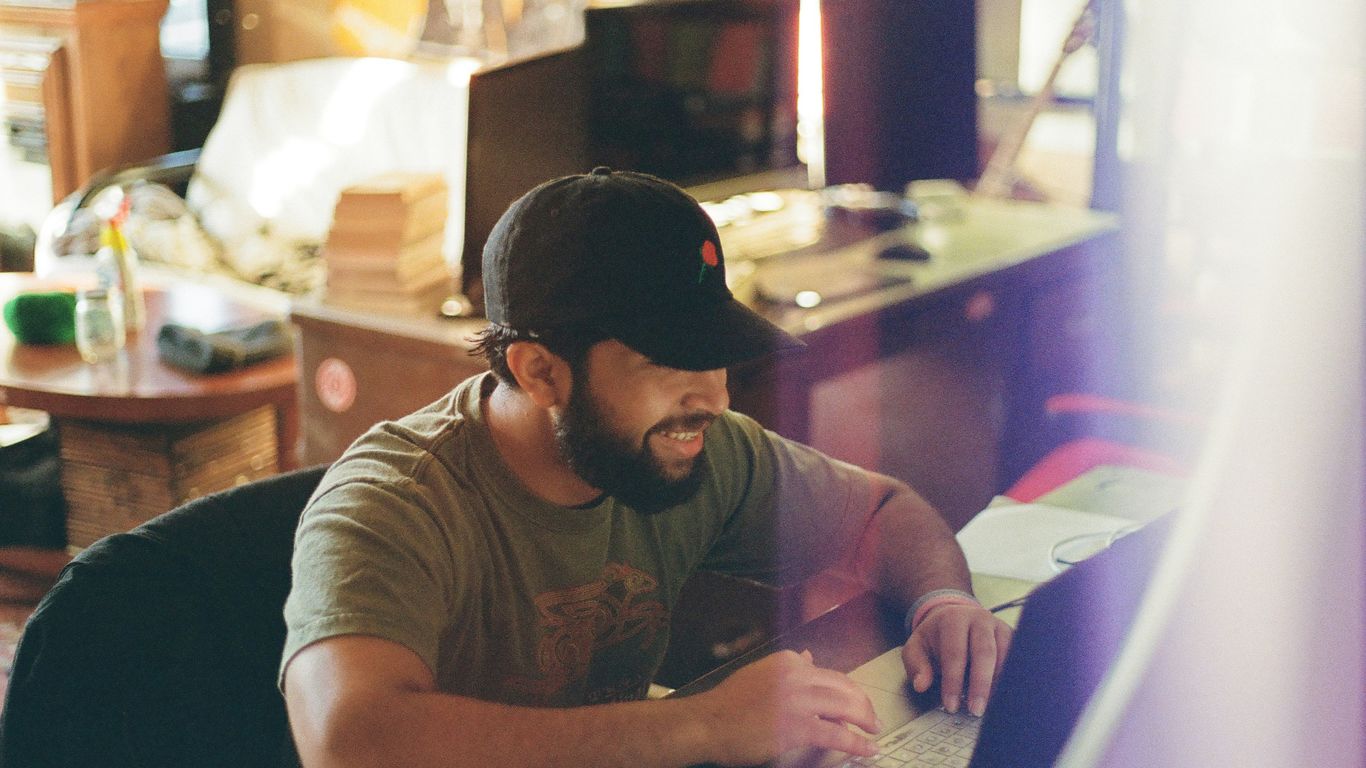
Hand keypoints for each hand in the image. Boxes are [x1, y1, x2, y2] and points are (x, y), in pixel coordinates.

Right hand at [696, 649, 881, 766]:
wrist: (707, 723)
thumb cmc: (729, 703)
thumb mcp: (760, 674)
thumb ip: (788, 668)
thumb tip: (809, 657)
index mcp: (788, 661)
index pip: (830, 674)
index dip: (848, 691)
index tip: (855, 703)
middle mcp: (796, 674)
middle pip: (844, 687)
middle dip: (863, 705)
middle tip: (872, 719)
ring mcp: (797, 700)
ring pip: (845, 707)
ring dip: (865, 721)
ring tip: (873, 732)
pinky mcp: (797, 726)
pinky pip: (836, 733)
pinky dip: (857, 742)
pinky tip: (866, 748)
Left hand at [901, 605, 1011, 716]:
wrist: (954, 616)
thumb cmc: (935, 637)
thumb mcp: (916, 647)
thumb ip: (916, 665)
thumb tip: (921, 685)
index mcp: (953, 620)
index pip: (955, 653)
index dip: (953, 681)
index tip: (951, 705)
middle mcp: (980, 620)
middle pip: (984, 652)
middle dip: (981, 684)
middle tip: (976, 710)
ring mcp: (999, 627)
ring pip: (1006, 656)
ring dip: (1000, 684)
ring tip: (992, 708)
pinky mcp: (1013, 636)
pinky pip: (1018, 659)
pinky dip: (1013, 679)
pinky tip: (1006, 698)